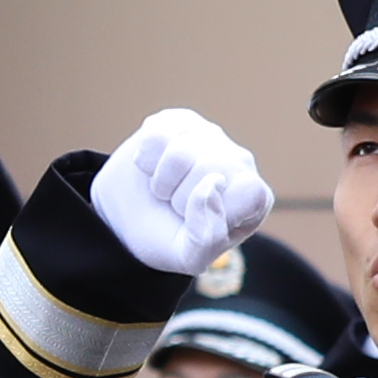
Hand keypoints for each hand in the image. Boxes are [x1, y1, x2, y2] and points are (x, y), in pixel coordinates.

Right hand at [93, 109, 278, 273]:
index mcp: (252, 198)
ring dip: (160, 180)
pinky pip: (157, 134)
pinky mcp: (178, 121)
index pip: (249, 192)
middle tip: (174, 207)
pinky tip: (152, 168)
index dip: (214, 208)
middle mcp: (238, 161)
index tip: (194, 220)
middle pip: (209, 169)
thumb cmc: (165, 237)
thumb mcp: (187, 256)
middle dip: (179, 197)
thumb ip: (207, 237)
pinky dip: (145, 159)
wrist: (125, 219)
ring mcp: (209, 136)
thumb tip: (212, 183)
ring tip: (163, 189)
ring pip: (180, 151)